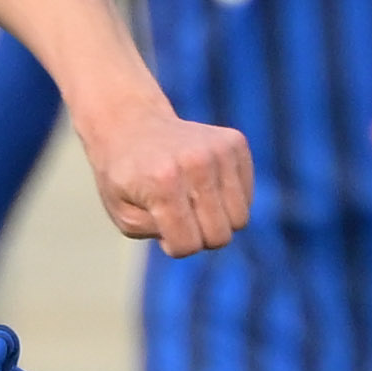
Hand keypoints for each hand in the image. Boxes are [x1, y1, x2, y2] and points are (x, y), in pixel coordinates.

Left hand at [80, 98, 253, 254]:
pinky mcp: (235, 142)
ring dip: (217, 219)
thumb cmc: (125, 178)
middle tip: (179, 216)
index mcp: (163, 184)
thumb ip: (157, 233)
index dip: (175, 246)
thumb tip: (198, 235)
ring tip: (192, 201)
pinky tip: (203, 183)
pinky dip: (227, 198)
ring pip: (240, 218)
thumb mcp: (124, 214)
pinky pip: (247, 196)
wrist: (131, 124)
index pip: (188, 245)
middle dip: (200, 236)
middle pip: (220, 236)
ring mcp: (219, 150)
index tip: (162, 226)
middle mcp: (196, 164)